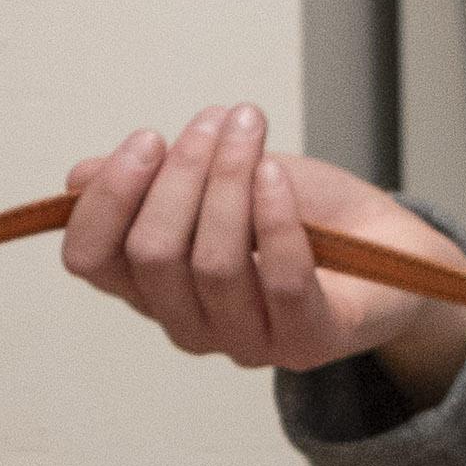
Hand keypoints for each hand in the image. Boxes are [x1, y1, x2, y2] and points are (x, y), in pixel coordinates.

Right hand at [59, 105, 465, 403]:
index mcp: (153, 285)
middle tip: (215, 122)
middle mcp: (189, 323)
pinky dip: (276, 219)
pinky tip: (279, 176)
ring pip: (213, 265)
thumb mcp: (217, 178)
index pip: (92, 260)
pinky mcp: (307, 343)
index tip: (146, 139)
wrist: (387, 244)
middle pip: (152, 255)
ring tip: (250, 131)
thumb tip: (78, 178)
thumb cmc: (297, 209)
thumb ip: (153, 180)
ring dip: (229, 183)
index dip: (106, 199)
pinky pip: (281, 282)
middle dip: (181, 174)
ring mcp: (246, 341)